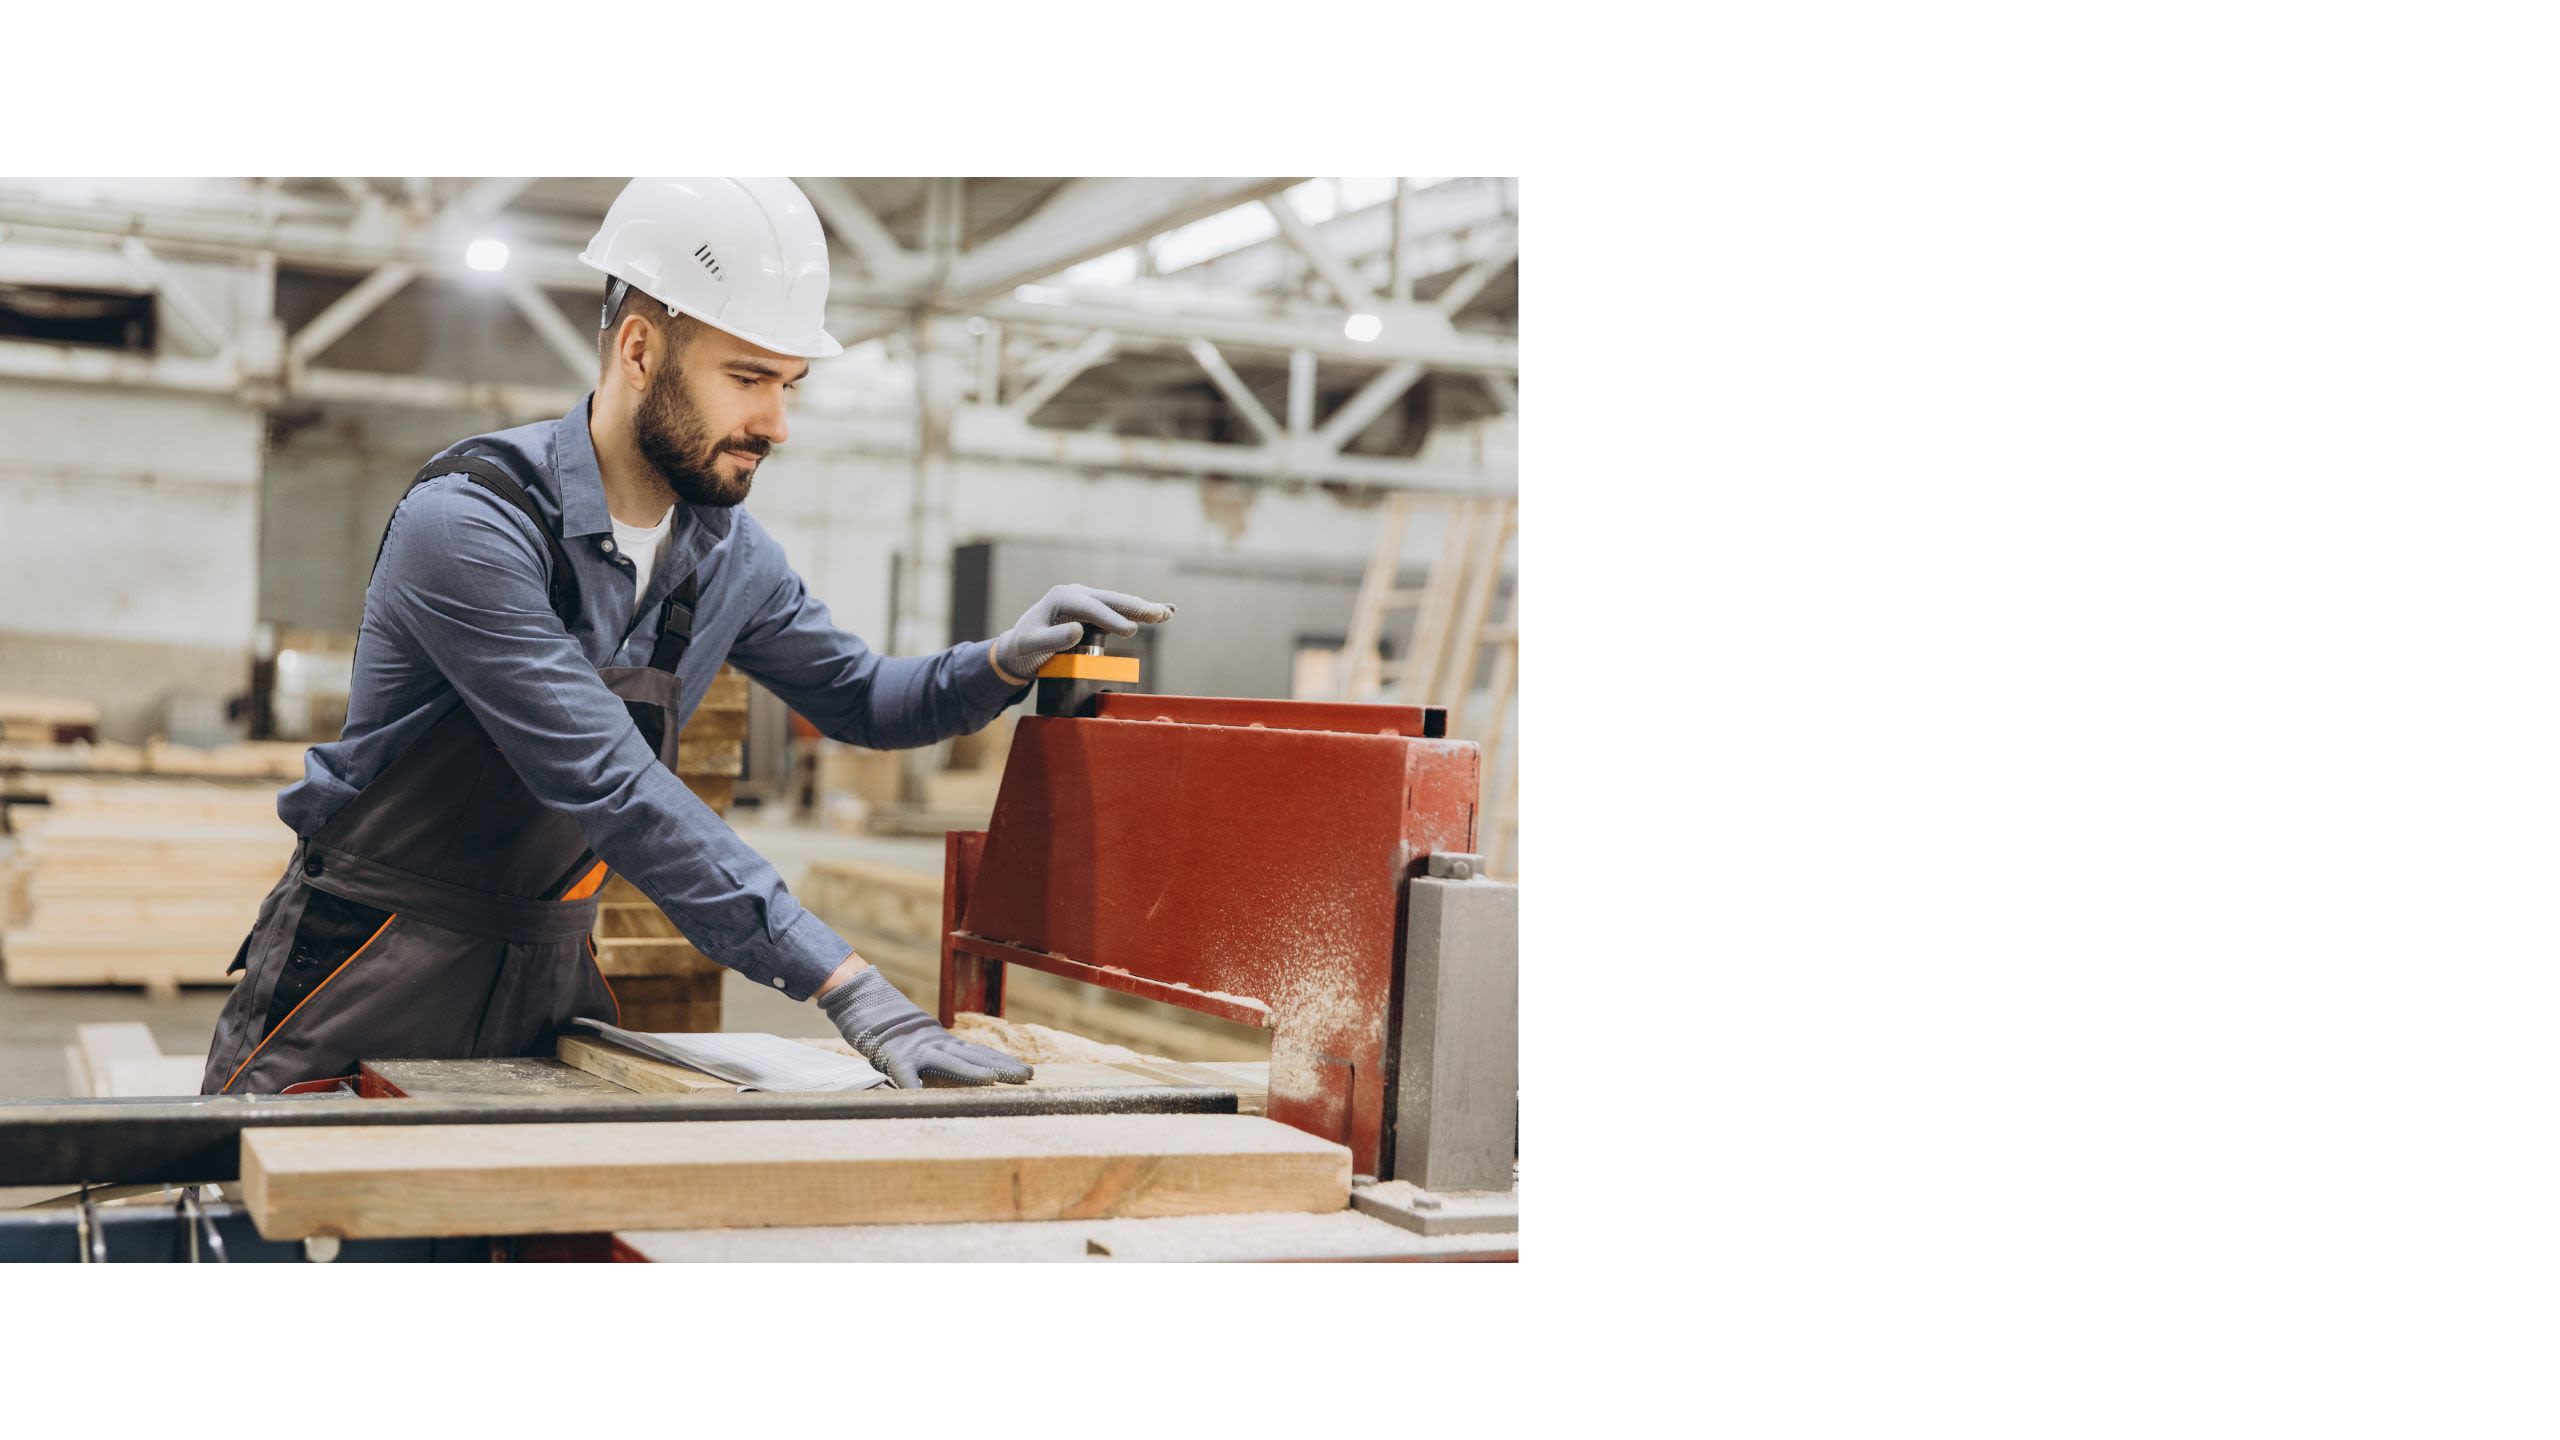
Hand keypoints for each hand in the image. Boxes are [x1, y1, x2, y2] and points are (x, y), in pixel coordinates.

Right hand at [816, 965, 1031, 1087]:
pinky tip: (921, 1097)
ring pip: (947, 1062)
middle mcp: (937, 1043)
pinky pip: (904, 1074)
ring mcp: (916, 1049)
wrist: (866, 1002)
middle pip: (974, 1057)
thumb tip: (972, 1072)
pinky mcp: (893, 1055)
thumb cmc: (896, 1030)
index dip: (1004, 1063)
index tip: (1028, 1073)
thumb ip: (946, 1056)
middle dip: (1000, 1068)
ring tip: (991, 1081)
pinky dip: (913, 1086)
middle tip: (1026, 1077)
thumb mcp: (927, 1042)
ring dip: (969, 1071)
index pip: (982, 1054)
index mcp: (946, 1042)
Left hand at [991, 583, 1173, 684]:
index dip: (1111, 618)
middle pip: (1111, 600)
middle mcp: (1077, 594)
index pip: (1090, 607)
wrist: (1019, 648)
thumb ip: (1052, 639)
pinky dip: (1140, 611)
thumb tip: (1078, 630)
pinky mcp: (1094, 612)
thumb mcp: (1032, 645)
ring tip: (1168, 614)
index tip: (1130, 631)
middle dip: (1136, 607)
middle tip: (1159, 616)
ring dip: (1143, 609)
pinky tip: (1164, 611)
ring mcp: (1087, 601)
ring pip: (1119, 603)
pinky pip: (1119, 610)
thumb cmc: (1023, 648)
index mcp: (1061, 598)